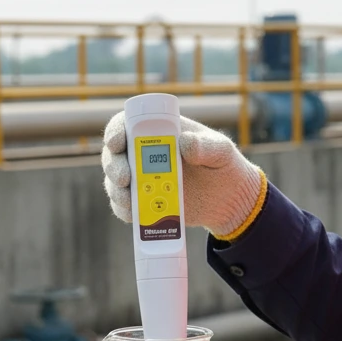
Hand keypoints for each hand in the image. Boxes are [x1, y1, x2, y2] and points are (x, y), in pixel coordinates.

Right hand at [102, 113, 265, 238]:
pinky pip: (124, 208)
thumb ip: (206, 145)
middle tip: (124, 179)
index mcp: (158, 133)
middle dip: (113, 166)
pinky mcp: (143, 203)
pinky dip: (124, 211)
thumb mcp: (221, 151)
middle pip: (114, 155)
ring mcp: (141, 180)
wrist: (228, 200)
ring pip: (115, 183)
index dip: (115, 131)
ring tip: (130, 201)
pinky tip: (134, 215)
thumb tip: (185, 143)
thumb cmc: (224, 166)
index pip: (127, 125)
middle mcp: (143, 155)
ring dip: (116, 191)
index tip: (116, 143)